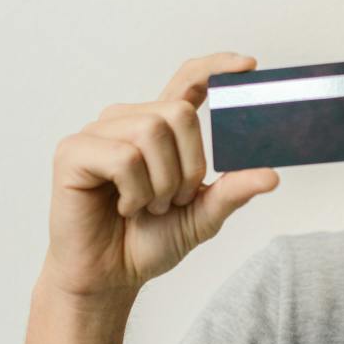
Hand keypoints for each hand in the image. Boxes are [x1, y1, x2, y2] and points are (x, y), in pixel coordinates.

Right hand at [41, 52, 280, 298]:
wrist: (110, 278)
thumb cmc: (147, 242)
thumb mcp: (202, 216)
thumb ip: (232, 192)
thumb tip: (271, 175)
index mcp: (158, 128)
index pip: (188, 81)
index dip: (216, 67)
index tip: (248, 66)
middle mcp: (127, 121)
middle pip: (178, 113)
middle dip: (189, 166)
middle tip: (174, 201)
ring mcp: (97, 133)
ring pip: (150, 133)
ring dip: (160, 184)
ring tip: (147, 207)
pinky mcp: (73, 152)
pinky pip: (123, 157)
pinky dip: (134, 191)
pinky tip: (123, 207)